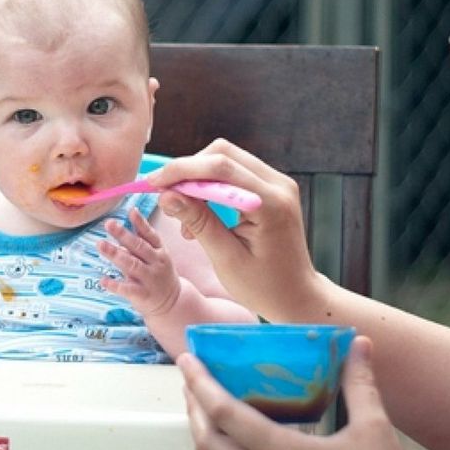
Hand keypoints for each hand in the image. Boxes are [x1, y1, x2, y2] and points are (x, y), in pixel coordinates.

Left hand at [99, 208, 180, 315]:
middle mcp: (156, 263)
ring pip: (132, 265)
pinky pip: (128, 289)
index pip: (150, 234)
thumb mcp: (155, 255)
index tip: (131, 211)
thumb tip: (125, 220)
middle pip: (139, 247)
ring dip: (115, 254)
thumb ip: (141, 239)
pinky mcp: (143, 295)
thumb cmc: (158, 273)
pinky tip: (103, 280)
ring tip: (100, 245)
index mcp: (159, 250)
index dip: (140, 222)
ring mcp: (150, 279)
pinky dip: (115, 285)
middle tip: (109, 224)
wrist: (172, 303)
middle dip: (123, 234)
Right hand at [146, 139, 320, 319]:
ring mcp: (278, 183)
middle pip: (223, 154)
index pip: (220, 168)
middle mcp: (279, 184)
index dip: (182, 170)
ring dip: (198, 178)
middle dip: (188, 169)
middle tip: (164, 194)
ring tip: (183, 212)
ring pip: (227, 159)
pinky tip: (200, 211)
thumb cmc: (263, 286)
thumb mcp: (225, 257)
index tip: (153, 183)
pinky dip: (211, 184)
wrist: (296, 295)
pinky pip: (236, 172)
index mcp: (271, 203)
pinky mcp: (273, 187)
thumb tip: (167, 195)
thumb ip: (198, 222)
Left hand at [178, 336, 412, 449]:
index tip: (186, 360)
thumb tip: (360, 343)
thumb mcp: (375, 432)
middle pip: (207, 443)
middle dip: (192, 408)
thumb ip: (360, 385)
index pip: (225, 415)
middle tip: (191, 380)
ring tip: (205, 404)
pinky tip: (234, 441)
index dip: (200, 385)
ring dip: (204, 433)